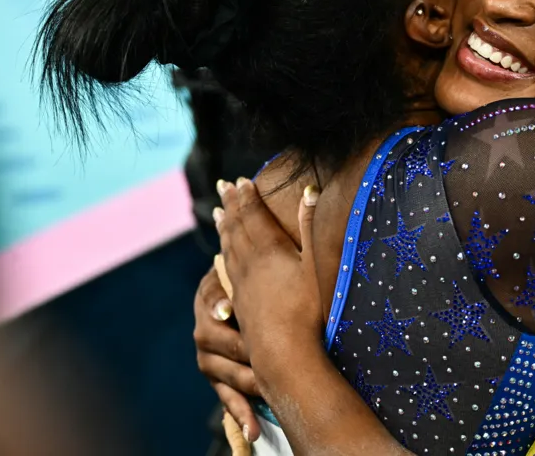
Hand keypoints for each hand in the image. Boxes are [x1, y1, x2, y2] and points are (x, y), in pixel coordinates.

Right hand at [193, 266, 259, 441]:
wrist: (248, 298)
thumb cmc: (259, 279)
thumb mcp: (253, 266)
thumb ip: (253, 263)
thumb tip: (240, 238)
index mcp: (212, 292)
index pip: (211, 296)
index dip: (218, 301)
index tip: (228, 308)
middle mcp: (204, 326)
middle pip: (215, 340)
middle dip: (242, 349)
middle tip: (264, 357)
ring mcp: (208, 356)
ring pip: (222, 372)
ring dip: (245, 383)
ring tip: (269, 390)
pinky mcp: (218, 378)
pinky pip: (227, 398)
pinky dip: (241, 413)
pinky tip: (254, 430)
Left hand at [216, 179, 324, 394]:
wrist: (283, 354)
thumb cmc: (307, 310)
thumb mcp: (316, 265)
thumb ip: (311, 226)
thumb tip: (310, 190)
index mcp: (268, 251)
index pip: (254, 216)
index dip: (248, 197)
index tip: (242, 180)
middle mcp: (249, 265)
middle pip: (236, 228)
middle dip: (231, 205)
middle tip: (223, 187)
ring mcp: (241, 286)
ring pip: (227, 248)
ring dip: (224, 227)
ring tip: (218, 213)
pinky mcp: (239, 304)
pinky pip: (225, 269)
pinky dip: (222, 254)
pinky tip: (220, 256)